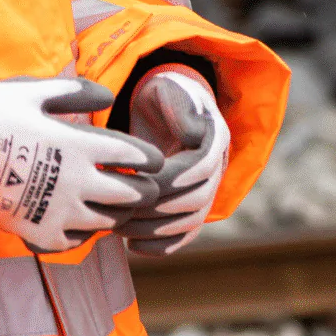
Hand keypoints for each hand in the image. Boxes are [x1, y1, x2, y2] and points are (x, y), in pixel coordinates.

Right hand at [0, 76, 165, 252]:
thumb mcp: (32, 91)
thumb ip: (75, 92)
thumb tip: (107, 97)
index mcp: (79, 144)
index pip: (136, 156)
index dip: (151, 159)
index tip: (153, 160)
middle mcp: (77, 181)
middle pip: (132, 195)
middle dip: (144, 190)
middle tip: (142, 186)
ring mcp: (59, 212)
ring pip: (109, 221)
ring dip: (116, 212)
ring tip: (112, 204)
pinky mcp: (40, 234)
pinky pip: (77, 242)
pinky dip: (84, 232)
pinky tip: (79, 220)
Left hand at [114, 70, 227, 256]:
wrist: (164, 107)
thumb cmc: (161, 95)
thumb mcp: (166, 89)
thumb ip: (178, 106)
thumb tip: (193, 135)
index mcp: (215, 136)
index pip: (203, 166)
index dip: (175, 177)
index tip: (142, 180)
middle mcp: (217, 166)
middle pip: (198, 199)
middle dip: (157, 208)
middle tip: (120, 208)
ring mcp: (206, 189)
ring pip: (191, 221)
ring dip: (155, 230)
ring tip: (118, 228)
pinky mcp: (191, 206)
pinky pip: (184, 235)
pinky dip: (162, 247)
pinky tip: (132, 246)